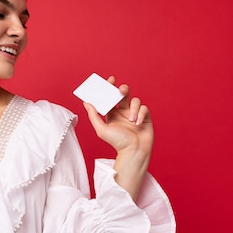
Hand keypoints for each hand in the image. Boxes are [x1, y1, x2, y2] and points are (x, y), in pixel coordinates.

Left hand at [83, 76, 153, 199]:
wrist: (134, 152)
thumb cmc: (117, 143)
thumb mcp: (101, 129)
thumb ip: (94, 116)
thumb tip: (86, 103)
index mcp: (112, 113)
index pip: (110, 97)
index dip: (110, 87)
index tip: (110, 80)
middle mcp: (123, 112)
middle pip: (124, 94)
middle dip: (123, 89)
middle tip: (121, 90)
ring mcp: (135, 114)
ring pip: (135, 100)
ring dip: (134, 108)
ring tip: (131, 120)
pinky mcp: (145, 117)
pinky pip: (144, 108)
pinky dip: (141, 114)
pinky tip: (138, 123)